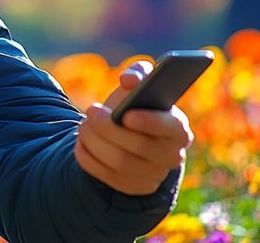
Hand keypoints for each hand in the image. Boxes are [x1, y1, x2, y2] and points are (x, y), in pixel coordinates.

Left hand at [73, 61, 192, 194]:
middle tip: (91, 110)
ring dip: (95, 142)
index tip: (126, 114)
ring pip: (120, 163)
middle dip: (109, 128)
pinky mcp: (134, 188)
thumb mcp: (140, 85)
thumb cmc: (137, 104)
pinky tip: (80, 144)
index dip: (150, 122)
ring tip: (83, 125)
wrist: (130, 134)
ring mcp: (154, 175)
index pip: (171, 128)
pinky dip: (89, 159)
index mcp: (178, 129)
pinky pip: (108, 178)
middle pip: (139, 146)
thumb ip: (138, 72)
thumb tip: (128, 80)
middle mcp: (172, 155)